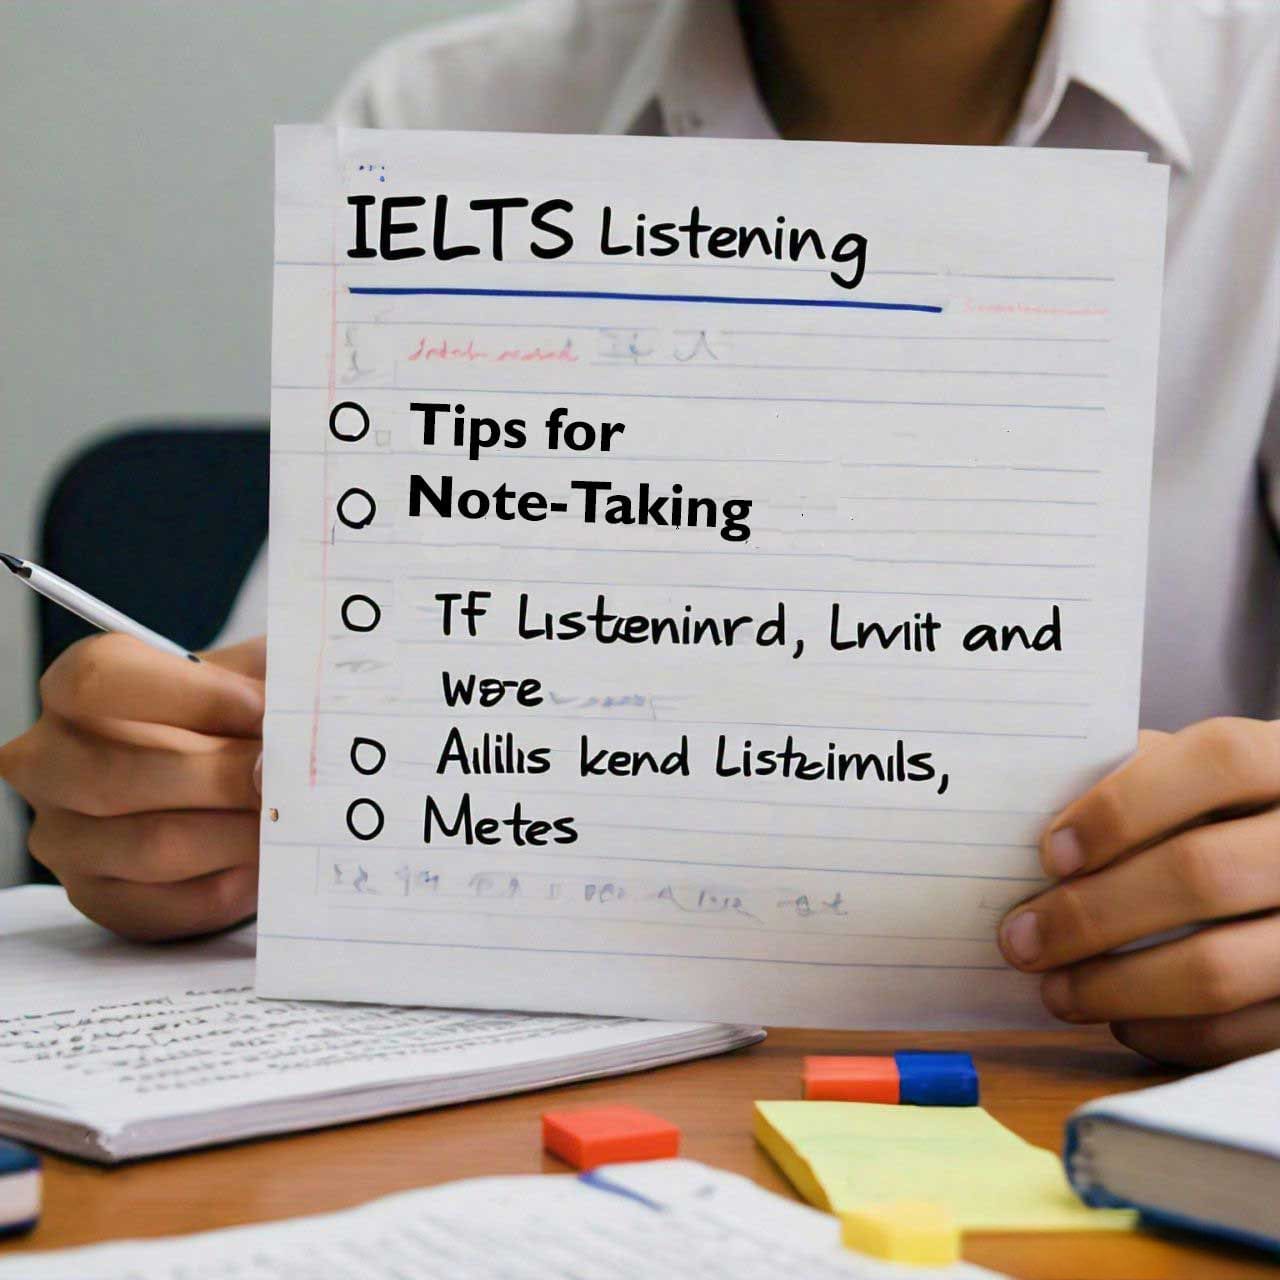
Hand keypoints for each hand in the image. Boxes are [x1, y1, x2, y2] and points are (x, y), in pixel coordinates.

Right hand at [0, 633, 264, 940]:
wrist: (218, 778)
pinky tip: (269, 860)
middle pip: (122, 774)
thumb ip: (270, 681)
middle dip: (225, 778)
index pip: (99, 682)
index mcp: (75, 689)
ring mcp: (64, 837)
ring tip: (291, 820)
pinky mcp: (99, 898)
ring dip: (238, 835)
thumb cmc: (229, 716)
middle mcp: (49, 762)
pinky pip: (172, 904)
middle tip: (291, 779)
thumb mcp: (247, 676)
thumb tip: (305, 708)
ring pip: (154, 846)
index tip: (264, 710)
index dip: (193, 697)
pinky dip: (234, 883)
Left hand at [998, 719, 1279, 1066]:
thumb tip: (1038, 822)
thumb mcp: (1198, 778)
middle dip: (1090, 914)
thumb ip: (1137, 778)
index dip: (1123, 807)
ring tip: (1056, 990)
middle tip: (1021, 939)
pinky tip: (1120, 1020)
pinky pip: (1241, 1033)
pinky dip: (1166, 1033)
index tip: (1051, 853)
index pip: (1214, 763)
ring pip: (1218, 969)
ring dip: (1115, 987)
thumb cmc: (1231, 813)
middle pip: (1201, 874)